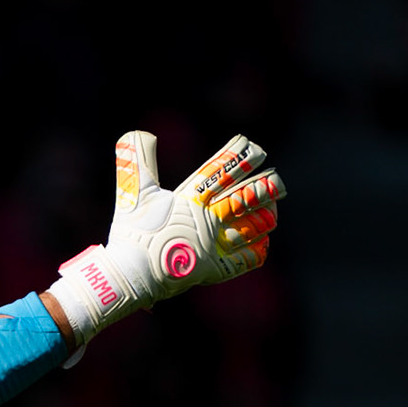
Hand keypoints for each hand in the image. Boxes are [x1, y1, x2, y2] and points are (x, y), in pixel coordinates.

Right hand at [49, 131, 285, 344]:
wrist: (131, 275)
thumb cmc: (132, 234)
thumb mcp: (132, 194)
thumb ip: (136, 161)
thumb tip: (136, 131)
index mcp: (190, 201)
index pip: (219, 172)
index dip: (237, 156)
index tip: (251, 145)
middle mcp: (208, 222)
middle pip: (245, 198)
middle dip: (265, 186)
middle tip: (276, 178)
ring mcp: (215, 246)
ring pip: (253, 226)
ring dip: (266, 215)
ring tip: (273, 206)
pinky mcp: (215, 269)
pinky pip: (246, 258)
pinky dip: (257, 248)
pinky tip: (263, 241)